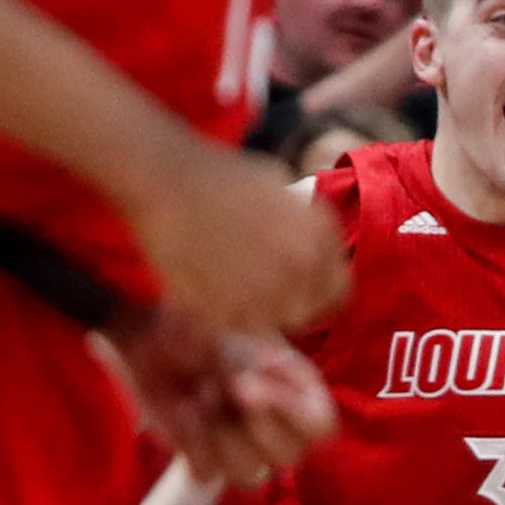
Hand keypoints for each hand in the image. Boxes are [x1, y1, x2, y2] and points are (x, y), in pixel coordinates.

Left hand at [115, 313, 338, 486]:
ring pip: (248, 474)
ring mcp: (240, 448)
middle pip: (288, 457)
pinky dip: (190, 441)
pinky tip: (182, 410)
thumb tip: (273, 383)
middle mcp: (276, 427)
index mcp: (297, 393)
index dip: (290, 413)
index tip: (250, 383)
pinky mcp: (203, 458)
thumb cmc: (203, 324)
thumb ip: (272, 361)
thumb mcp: (244, 330)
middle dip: (252, 423)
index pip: (320, 428)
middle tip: (226, 384)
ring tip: (200, 393)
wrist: (150, 331)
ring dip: (219, 433)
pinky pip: (206, 473)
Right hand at [129, 146, 348, 335]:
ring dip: (263, 312)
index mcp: (319, 236)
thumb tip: (317, 244)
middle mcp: (301, 267)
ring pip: (277, 324)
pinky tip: (216, 288)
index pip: (338, 289)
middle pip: (312, 313)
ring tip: (237, 284)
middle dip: (295, 304)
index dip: (320, 289)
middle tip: (266, 288)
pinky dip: (234, 316)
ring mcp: (267, 293)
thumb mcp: (281, 186)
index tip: (302, 285)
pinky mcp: (230, 313)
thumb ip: (305, 223)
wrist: (165, 182)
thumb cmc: (220, 176)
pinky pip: (243, 328)